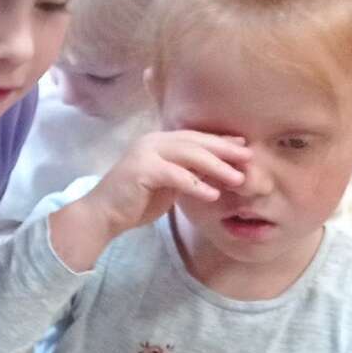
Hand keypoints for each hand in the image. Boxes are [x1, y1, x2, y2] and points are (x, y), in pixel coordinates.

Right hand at [51, 130, 249, 270]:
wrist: (102, 215)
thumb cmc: (135, 202)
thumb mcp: (167, 184)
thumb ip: (187, 173)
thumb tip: (217, 172)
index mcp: (158, 141)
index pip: (195, 137)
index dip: (220, 141)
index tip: (244, 147)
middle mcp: (152, 141)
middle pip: (195, 141)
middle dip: (224, 149)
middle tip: (249, 157)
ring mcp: (145, 153)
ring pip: (189, 154)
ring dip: (216, 167)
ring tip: (237, 178)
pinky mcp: (141, 170)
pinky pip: (176, 175)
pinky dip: (196, 184)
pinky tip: (212, 195)